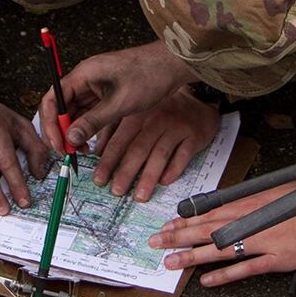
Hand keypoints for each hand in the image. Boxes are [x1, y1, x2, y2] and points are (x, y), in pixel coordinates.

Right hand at [38, 43, 196, 152]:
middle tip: (67, 152)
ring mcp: (95, 86)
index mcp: (83, 74)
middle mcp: (85, 79)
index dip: (50, 123)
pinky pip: (89, 113)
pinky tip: (91, 143)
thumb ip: (93, 122)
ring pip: (75, 112)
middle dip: (62, 131)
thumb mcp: (119, 103)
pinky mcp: (106, 94)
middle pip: (61, 107)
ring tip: (81, 151)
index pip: (53, 99)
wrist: (172, 65)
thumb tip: (70, 138)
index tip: (57, 143)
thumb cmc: (149, 76)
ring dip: (74, 132)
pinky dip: (88, 128)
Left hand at [89, 88, 218, 201]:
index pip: (120, 140)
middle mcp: (157, 119)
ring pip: (160, 155)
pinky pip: (183, 155)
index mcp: (138, 114)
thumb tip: (98, 152)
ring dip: (148, 177)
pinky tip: (164, 182)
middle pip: (138, 149)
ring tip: (140, 196)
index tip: (99, 179)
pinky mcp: (194, 135)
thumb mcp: (136, 113)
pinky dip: (173, 170)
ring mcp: (177, 127)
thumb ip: (114, 129)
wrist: (198, 100)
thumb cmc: (161, 110)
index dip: (108, 161)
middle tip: (116, 191)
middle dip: (126, 172)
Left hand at [148, 180, 295, 285]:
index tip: (167, 226)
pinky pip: (246, 269)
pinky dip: (225, 275)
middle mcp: (252, 220)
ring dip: (192, 257)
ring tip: (171, 264)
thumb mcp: (279, 191)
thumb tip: (238, 205)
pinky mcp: (277, 258)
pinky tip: (207, 281)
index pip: (210, 213)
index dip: (186, 221)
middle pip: (207, 229)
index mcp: (252, 203)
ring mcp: (264, 240)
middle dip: (178, 237)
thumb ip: (256, 201)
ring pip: (220, 249)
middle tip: (155, 244)